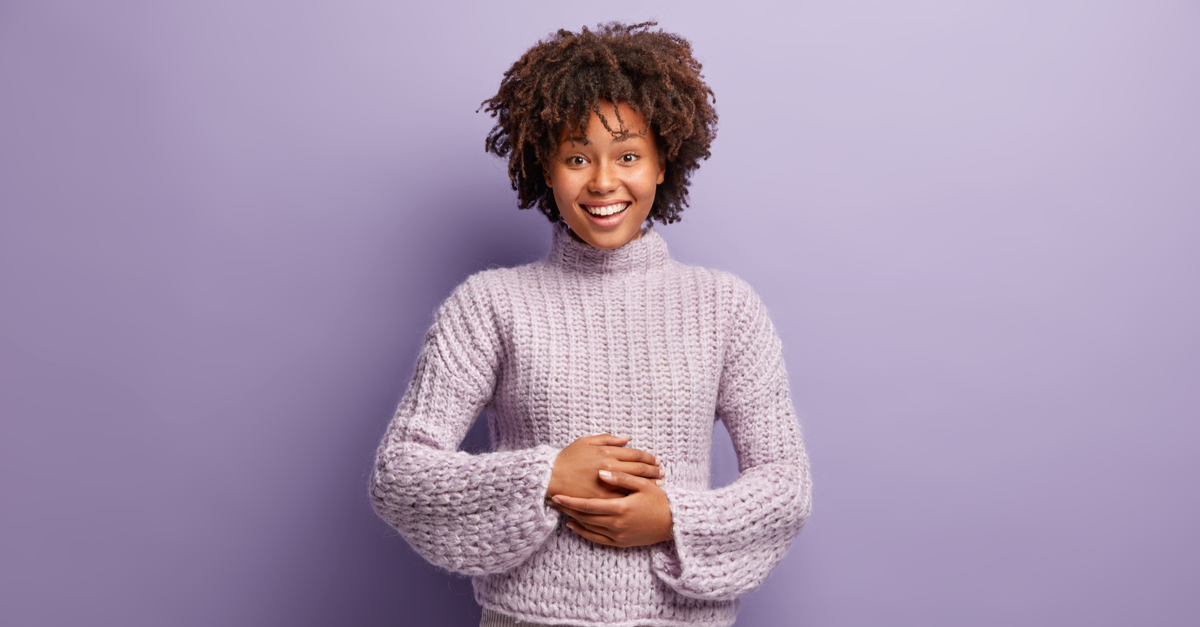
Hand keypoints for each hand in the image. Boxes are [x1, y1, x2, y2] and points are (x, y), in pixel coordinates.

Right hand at [547, 434, 663, 500]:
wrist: (550, 477)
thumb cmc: (567, 458)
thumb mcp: (585, 441)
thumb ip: (608, 438)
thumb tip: (627, 439)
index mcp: (606, 451)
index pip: (635, 454)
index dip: (648, 457)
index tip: (656, 461)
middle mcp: (609, 466)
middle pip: (639, 468)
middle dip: (653, 470)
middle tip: (663, 472)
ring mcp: (606, 484)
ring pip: (634, 484)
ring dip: (648, 484)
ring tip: (659, 484)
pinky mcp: (601, 498)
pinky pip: (622, 498)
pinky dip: (634, 496)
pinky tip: (642, 497)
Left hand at [551, 470, 673, 547]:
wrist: (673, 523)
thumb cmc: (659, 501)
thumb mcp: (643, 485)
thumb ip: (622, 477)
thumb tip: (601, 472)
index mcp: (621, 508)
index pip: (589, 505)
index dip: (571, 501)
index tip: (557, 495)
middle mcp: (617, 524)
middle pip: (585, 517)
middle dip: (568, 508)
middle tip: (553, 500)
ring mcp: (617, 535)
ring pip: (588, 528)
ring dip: (573, 518)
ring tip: (560, 509)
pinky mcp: (620, 543)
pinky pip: (596, 539)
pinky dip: (583, 532)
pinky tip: (573, 525)